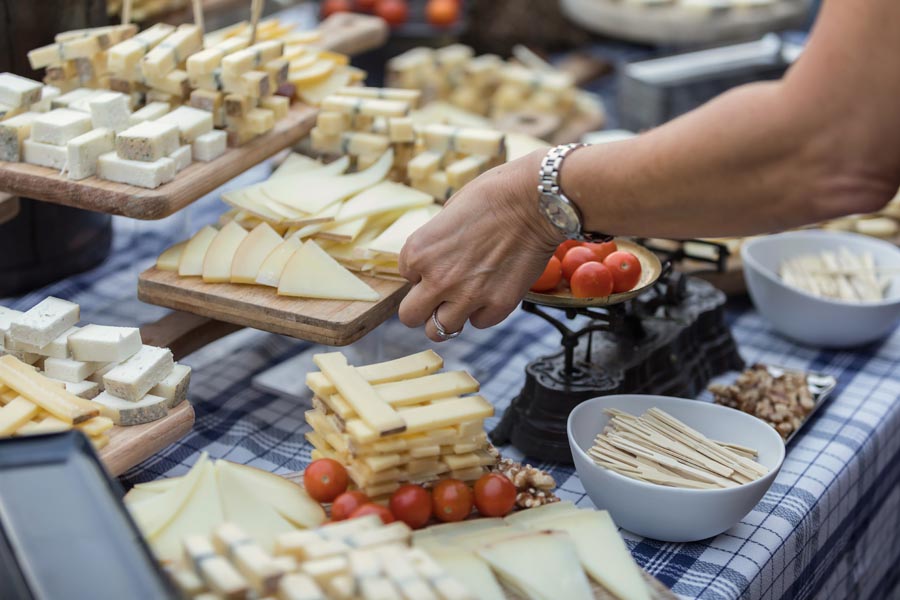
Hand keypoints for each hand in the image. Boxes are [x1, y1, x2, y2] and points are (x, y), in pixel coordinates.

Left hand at [398, 150, 564, 341]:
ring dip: (449, 317)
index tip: (442, 260)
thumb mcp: (449, 211)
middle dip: (423, 308)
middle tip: (439, 298)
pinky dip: (483, 312)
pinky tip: (492, 292)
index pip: (406, 277)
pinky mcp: (497, 306)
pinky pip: (479, 323)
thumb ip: (435, 242)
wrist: (535, 201)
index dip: (423, 270)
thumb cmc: (493, 195)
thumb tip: (434, 258)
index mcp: (418, 252)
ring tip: (464, 301)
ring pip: (439, 331)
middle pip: (410, 316)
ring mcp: (467, 296)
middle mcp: (437, 279)